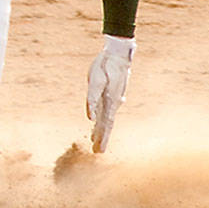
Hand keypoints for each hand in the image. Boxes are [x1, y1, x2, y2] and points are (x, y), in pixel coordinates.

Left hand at [86, 34, 134, 152]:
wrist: (118, 55)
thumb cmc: (105, 66)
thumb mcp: (95, 81)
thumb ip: (92, 99)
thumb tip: (90, 117)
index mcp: (110, 102)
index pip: (106, 125)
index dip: (103, 138)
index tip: (100, 150)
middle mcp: (113, 103)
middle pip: (107, 125)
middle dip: (102, 138)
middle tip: (97, 152)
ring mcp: (113, 99)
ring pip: (106, 118)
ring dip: (101, 130)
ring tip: (95, 141)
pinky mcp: (111, 94)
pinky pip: (106, 110)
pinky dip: (101, 119)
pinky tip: (97, 123)